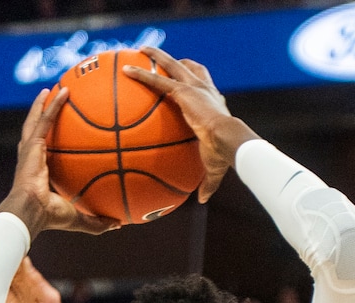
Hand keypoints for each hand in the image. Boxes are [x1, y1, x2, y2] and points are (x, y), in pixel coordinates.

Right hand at [0, 88, 120, 236]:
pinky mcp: (32, 144)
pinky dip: (54, 104)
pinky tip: (63, 90)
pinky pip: (45, 119)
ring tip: (53, 90)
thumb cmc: (52, 217)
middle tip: (51, 105)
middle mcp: (32, 159)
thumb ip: (98, 220)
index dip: (49, 146)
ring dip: (44, 104)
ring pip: (36, 120)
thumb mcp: (80, 218)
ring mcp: (30, 149)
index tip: (61, 138)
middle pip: (37, 133)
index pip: (45, 156)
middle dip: (42, 118)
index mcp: (40, 174)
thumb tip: (119, 224)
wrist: (33, 211)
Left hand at [123, 47, 251, 201]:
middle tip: (162, 58)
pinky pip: (157, 80)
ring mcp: (193, 88)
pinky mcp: (182, 91)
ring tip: (142, 50)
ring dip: (156, 56)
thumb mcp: (213, 170)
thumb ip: (206, 183)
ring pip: (171, 65)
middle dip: (175, 61)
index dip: (196, 82)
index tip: (188, 81)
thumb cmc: (224, 155)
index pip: (204, 87)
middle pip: (188, 68)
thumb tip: (202, 200)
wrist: (228, 141)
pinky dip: (141, 73)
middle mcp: (204, 90)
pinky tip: (126, 70)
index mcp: (213, 104)